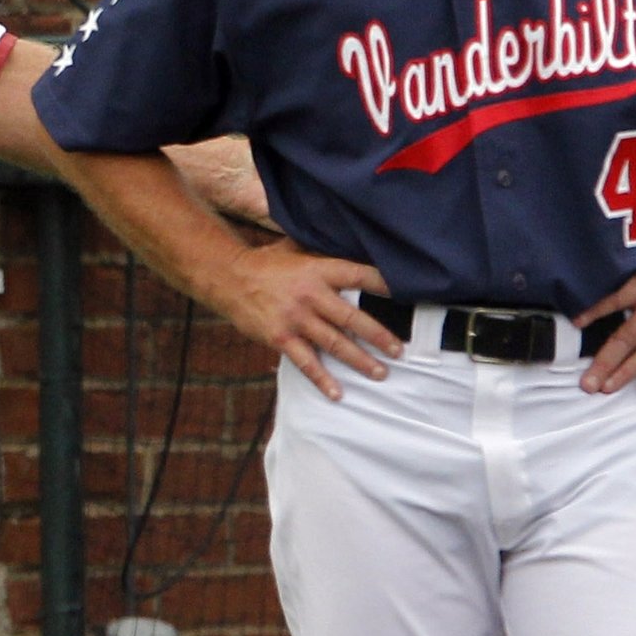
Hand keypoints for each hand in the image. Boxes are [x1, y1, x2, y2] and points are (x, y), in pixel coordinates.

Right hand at [205, 240, 399, 400]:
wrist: (229, 278)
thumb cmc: (268, 263)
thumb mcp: (297, 248)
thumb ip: (323, 251)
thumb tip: (353, 241)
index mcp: (318, 270)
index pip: (358, 275)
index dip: (383, 284)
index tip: (406, 293)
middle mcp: (311, 295)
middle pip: (352, 318)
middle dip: (379, 336)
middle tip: (399, 351)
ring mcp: (296, 319)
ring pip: (334, 343)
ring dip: (360, 361)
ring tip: (381, 373)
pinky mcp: (280, 338)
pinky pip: (306, 363)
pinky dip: (322, 379)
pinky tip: (338, 394)